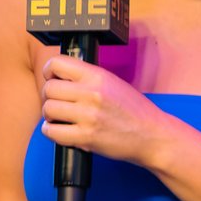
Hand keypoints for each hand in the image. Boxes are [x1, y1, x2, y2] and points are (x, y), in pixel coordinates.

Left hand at [39, 55, 169, 164]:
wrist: (153, 135)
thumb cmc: (134, 110)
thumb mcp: (113, 83)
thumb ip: (87, 78)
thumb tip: (58, 78)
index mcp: (97, 76)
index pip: (56, 63)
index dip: (49, 72)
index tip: (52, 80)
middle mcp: (91, 92)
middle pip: (49, 88)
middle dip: (48, 97)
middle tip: (57, 104)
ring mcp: (88, 115)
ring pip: (48, 109)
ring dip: (50, 115)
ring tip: (60, 119)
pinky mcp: (86, 137)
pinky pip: (52, 132)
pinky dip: (51, 132)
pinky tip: (61, 131)